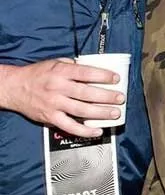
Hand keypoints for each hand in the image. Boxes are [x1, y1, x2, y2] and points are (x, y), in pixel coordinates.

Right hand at [0, 59, 124, 137]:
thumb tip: (95, 68)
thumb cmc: (37, 74)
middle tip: (120, 98)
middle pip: (87, 93)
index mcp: (60, 72)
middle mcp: (58, 88)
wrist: (14, 88)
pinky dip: (84, 131)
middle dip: (106, 97)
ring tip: (115, 113)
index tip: (116, 79)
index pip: (86, 73)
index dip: (103, 76)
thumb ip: (74, 66)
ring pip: (81, 110)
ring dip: (101, 113)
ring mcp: (54, 104)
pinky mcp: (50, 117)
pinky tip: (97, 131)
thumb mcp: (55, 63)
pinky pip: (70, 126)